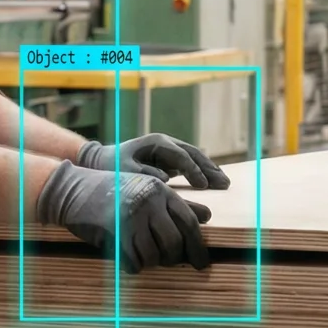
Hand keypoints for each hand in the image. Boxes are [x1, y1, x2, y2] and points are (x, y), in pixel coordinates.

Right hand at [37, 160, 211, 272]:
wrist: (72, 189)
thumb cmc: (110, 194)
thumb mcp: (143, 193)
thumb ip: (171, 206)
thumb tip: (207, 219)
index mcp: (160, 190)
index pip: (189, 222)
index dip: (197, 247)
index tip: (200, 264)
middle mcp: (150, 200)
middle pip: (174, 242)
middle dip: (173, 259)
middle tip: (169, 264)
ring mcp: (133, 214)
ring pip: (154, 254)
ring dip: (150, 263)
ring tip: (143, 259)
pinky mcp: (116, 229)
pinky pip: (134, 260)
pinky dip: (133, 266)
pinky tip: (129, 262)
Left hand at [78, 134, 229, 189]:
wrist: (102, 161)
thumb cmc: (112, 167)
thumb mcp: (125, 171)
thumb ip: (145, 174)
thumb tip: (167, 178)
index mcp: (156, 142)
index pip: (181, 155)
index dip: (193, 170)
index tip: (203, 186)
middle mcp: (165, 142)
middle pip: (193, 153)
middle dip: (209, 168)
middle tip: (224, 184)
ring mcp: (169, 149)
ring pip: (195, 157)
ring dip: (210, 170)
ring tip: (225, 183)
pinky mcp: (169, 159)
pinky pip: (190, 164)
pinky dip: (202, 172)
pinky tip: (213, 182)